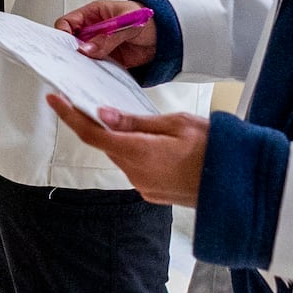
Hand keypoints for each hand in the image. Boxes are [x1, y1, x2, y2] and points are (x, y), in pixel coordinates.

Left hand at [46, 97, 207, 206]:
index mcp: (140, 152)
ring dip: (120, 139)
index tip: (54, 99)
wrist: (239, 185)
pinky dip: (134, 152)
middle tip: (90, 101)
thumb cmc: (215, 148)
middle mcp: (136, 174)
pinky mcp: (153, 192)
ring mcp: (144, 186)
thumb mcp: (177, 123)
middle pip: (106, 144)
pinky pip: (135, 168)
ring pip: (121, 156)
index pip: (93, 133)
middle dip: (97, 124)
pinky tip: (151, 143)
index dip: (70, 116)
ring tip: (135, 122)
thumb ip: (136, 121)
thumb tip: (103, 115)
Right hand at [57, 0, 156, 67]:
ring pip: (80, 56)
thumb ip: (108, 37)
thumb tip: (87, 48)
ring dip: (81, 64)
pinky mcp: (107, 60)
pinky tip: (95, 75)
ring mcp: (98, 46)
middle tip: (74, 60)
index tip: (66, 45)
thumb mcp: (128, 23)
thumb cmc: (148, 20)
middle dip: (69, 51)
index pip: (67, 22)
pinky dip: (92, 73)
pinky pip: (93, 67)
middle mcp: (93, 31)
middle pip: (70, 41)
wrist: (166, 38)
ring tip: (85, 69)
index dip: (63, 33)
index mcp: (93, 14)